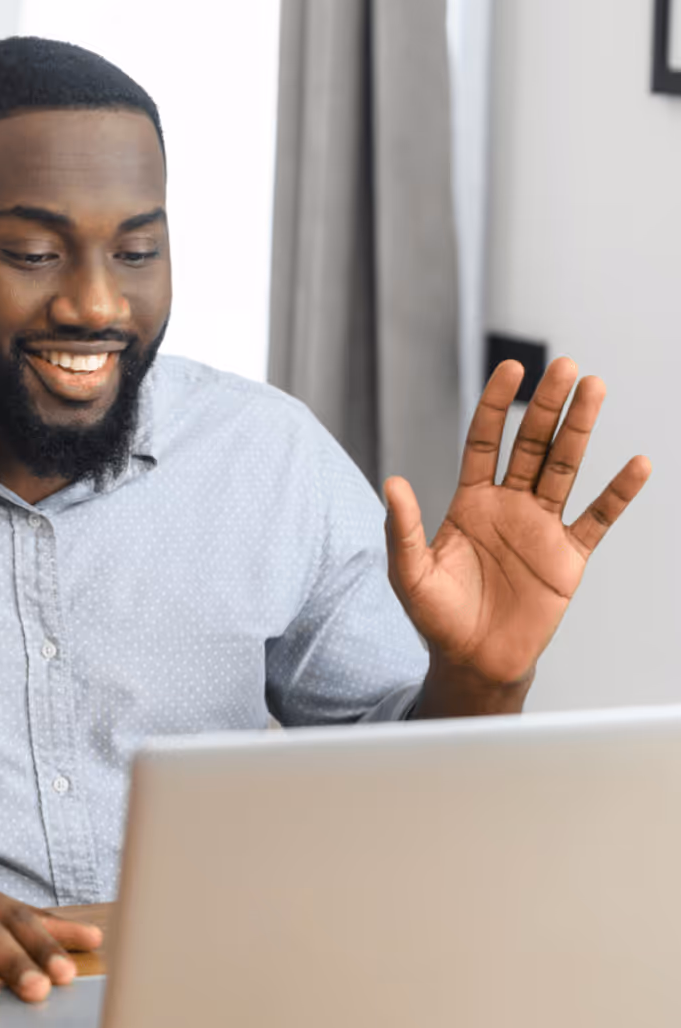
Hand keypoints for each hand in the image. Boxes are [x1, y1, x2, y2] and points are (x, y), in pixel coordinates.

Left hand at [384, 358, 650, 688]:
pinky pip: (596, 519)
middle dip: (546, 406)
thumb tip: (391, 483)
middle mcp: (508, 505)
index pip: (483, 442)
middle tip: (563, 366)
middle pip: (530, 445)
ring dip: (580, 430)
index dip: (495, 407)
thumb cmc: (437, 617)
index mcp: (469, 502)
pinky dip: (617, 494)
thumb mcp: (409, 573)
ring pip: (563, 468)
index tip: (509, 369)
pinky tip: (636, 464)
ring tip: (595, 388)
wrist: (473, 661)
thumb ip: (404, 528)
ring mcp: (541, 527)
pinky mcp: (568, 557)